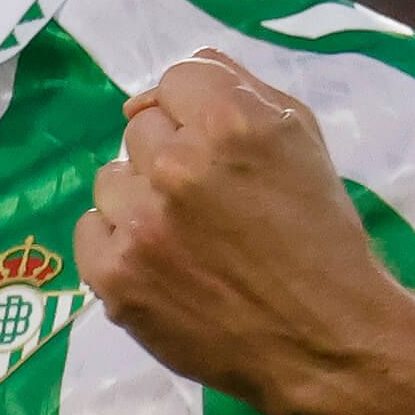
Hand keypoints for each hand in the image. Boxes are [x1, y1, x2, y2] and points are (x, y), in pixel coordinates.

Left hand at [73, 52, 414, 414]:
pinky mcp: (115, 276)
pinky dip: (119, 242)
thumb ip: (240, 88)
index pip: (175, 78)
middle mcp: (179, 166)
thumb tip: (175, 74)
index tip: (217, 147)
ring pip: (111, 178)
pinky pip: (90, 229)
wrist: (325, 339)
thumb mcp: (302, 141)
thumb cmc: (320, 237)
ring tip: (188, 235)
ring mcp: (140, 224)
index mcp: (233, 123)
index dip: (196, 111)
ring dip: (141, 199)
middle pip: (140, 128)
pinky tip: (162, 262)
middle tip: (211, 201)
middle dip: (171, 155)